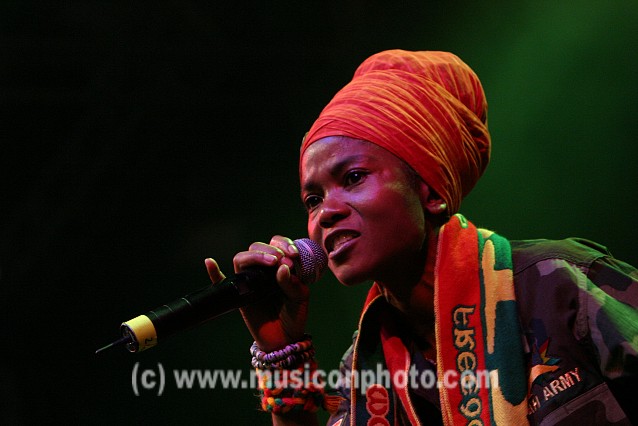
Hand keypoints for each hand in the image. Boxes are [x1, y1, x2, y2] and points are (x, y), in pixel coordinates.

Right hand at [205, 236, 309, 351]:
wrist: (284, 340)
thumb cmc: (293, 316)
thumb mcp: (299, 298)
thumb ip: (292, 283)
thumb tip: (282, 267)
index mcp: (279, 265)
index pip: (276, 244)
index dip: (283, 244)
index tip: (293, 255)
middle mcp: (262, 270)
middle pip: (257, 248)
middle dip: (269, 250)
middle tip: (280, 259)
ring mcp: (249, 281)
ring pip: (242, 259)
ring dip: (254, 256)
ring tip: (271, 262)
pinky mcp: (238, 295)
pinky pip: (221, 282)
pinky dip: (213, 273)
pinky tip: (209, 262)